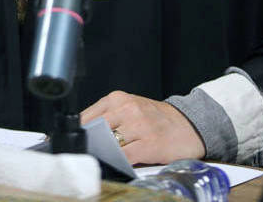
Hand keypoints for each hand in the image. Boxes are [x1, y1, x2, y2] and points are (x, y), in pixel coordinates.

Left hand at [79, 90, 204, 165]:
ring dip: (103, 154)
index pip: (87, 116)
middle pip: (95, 130)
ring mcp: (139, 126)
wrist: (189, 124)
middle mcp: (128, 109)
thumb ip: (108, 116)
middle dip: (89, 144)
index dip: (78, 132)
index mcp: (118, 98)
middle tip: (86, 153)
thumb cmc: (155, 118)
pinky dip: (118, 162)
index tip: (73, 141)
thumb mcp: (129, 107)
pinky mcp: (150, 144)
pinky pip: (125, 157)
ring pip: (109, 144)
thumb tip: (84, 133)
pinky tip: (117, 163)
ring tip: (101, 158)